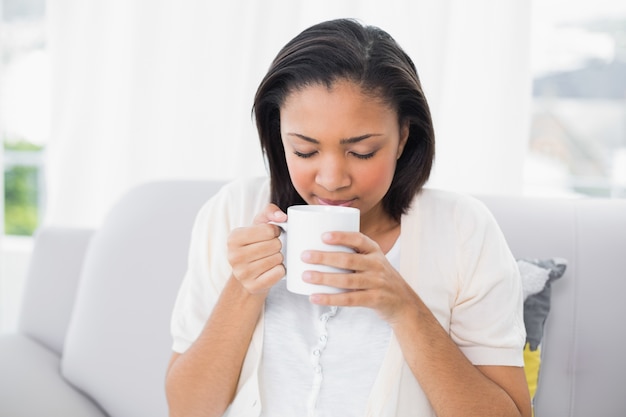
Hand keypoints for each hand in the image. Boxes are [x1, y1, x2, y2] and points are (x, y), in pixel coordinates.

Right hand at [227, 204, 286, 294]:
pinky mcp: (252, 286)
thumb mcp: (259, 224)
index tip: (271, 235)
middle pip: (275, 245)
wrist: (248, 274)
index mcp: (234, 238)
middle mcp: (234, 256)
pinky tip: (273, 269)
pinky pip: (279, 273)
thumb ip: (270, 212)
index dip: (275, 231)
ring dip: (279, 257)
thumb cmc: (256, 244)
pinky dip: (281, 270)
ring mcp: (242, 273)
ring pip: (278, 259)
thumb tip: (282, 217)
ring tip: (271, 258)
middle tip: (271, 249)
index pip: (269, 230)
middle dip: (278, 245)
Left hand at [301, 231, 417, 323]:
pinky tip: (315, 297)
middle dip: (324, 257)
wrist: (404, 302)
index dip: (341, 236)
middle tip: (305, 256)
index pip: (358, 239)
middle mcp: (377, 264)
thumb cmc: (379, 278)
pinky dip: (330, 298)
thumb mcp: (373, 261)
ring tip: (306, 276)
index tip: (323, 236)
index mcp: (374, 251)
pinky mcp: (374, 300)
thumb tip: (316, 246)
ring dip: (324, 278)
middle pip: (348, 259)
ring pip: (347, 279)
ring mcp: (377, 282)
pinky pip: (349, 299)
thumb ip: (353, 253)